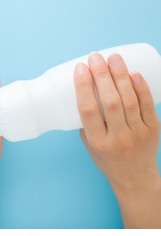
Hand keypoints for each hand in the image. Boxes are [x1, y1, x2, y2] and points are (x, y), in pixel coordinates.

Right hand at [74, 52, 160, 227]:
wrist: (135, 178)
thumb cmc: (108, 160)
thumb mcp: (89, 145)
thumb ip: (87, 121)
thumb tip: (87, 92)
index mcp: (98, 142)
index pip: (89, 110)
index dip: (84, 87)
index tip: (80, 69)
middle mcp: (118, 138)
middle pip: (110, 101)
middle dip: (102, 75)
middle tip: (96, 57)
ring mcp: (138, 133)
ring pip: (129, 100)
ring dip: (120, 76)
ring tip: (114, 58)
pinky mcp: (153, 129)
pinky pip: (147, 105)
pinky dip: (141, 88)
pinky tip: (134, 74)